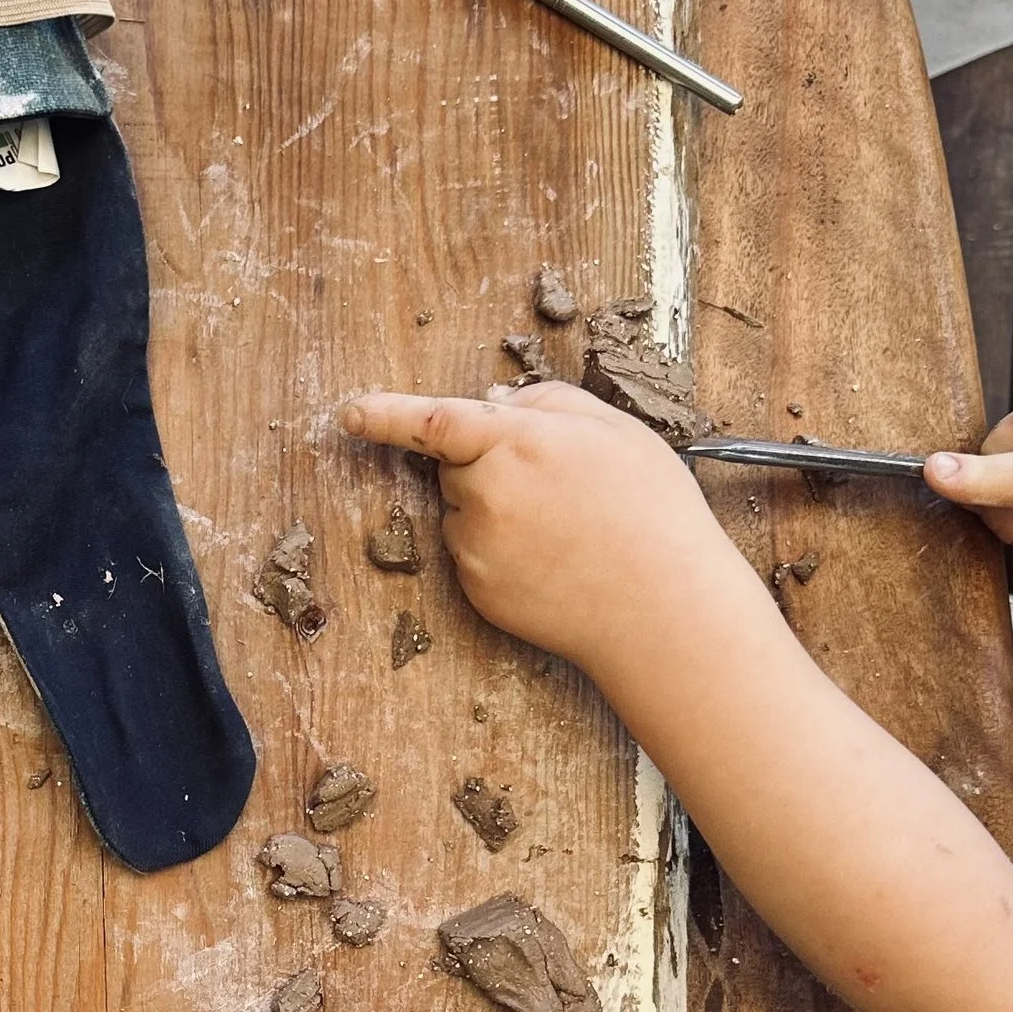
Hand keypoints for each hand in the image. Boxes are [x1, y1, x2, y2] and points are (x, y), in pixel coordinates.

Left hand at [339, 381, 757, 682]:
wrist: (662, 608)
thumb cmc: (651, 512)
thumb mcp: (614, 429)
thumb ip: (546, 403)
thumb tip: (493, 406)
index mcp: (517, 442)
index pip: (433, 420)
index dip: (386, 414)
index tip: (350, 412)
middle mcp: (485, 493)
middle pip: (456, 468)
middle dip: (489, 467)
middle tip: (559, 489)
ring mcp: (476, 546)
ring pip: (464, 514)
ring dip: (496, 512)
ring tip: (565, 532)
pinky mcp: (477, 590)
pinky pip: (474, 555)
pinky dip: (502, 554)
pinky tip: (552, 563)